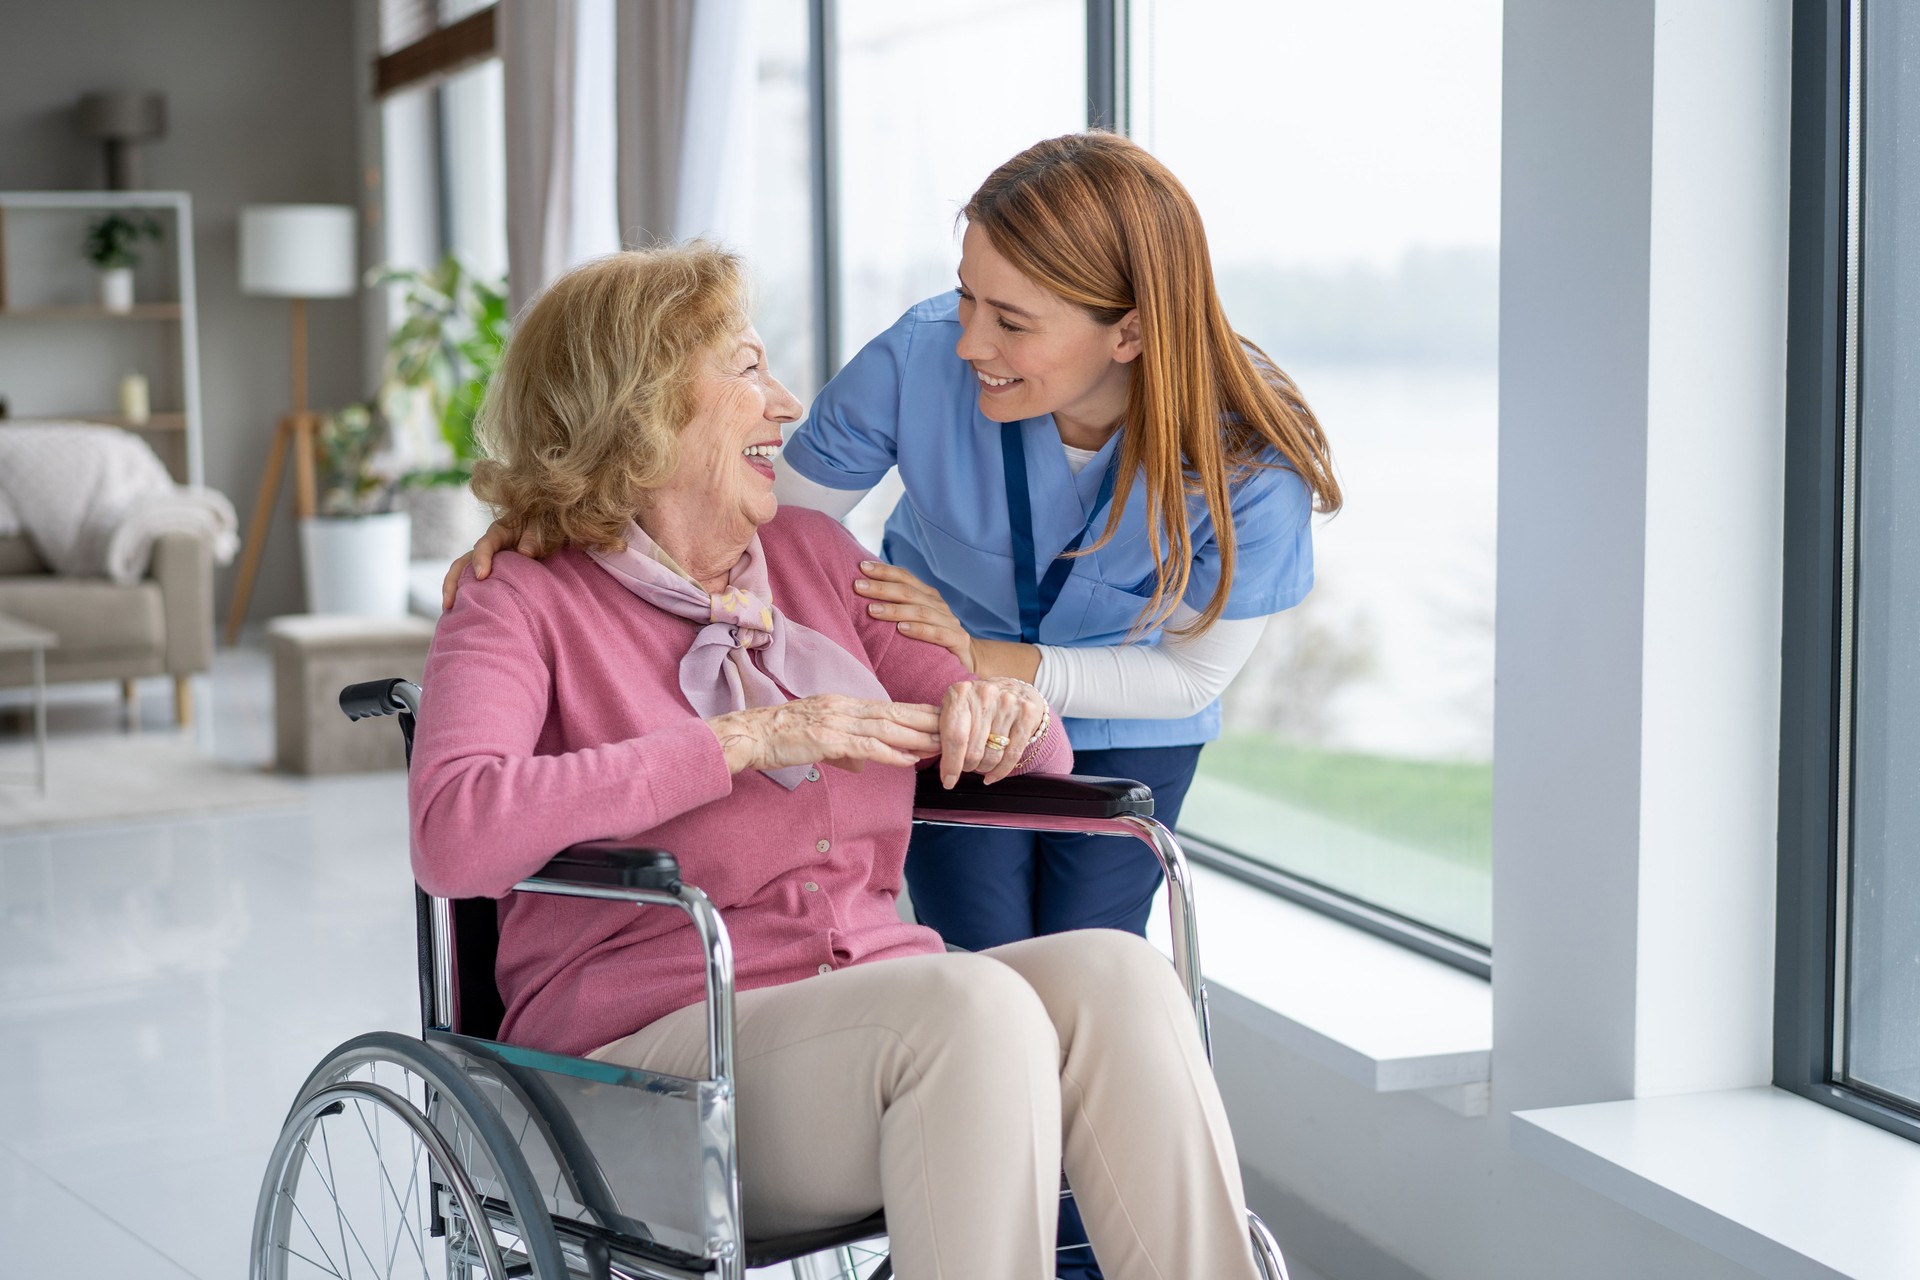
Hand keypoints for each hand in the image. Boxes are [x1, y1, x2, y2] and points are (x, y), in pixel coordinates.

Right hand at [441, 518, 537, 609]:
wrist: (545, 531)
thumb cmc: (542, 527)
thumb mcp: (540, 528)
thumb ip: (534, 538)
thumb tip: (525, 552)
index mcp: (499, 533)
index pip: (484, 545)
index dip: (481, 559)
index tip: (481, 576)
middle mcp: (487, 548)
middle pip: (463, 562)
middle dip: (453, 582)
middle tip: (450, 602)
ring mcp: (487, 562)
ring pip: (463, 575)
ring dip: (453, 591)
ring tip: (449, 611)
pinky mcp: (491, 573)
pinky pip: (473, 583)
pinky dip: (465, 595)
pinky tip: (462, 611)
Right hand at [707, 695, 941, 775]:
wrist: (751, 734)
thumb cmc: (780, 738)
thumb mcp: (818, 739)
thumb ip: (844, 749)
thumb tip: (862, 763)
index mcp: (842, 704)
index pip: (887, 707)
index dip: (916, 711)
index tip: (940, 715)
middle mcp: (844, 707)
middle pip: (894, 713)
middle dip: (926, 720)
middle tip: (955, 724)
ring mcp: (837, 721)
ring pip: (886, 727)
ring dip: (917, 736)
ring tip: (941, 743)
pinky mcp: (828, 738)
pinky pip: (866, 746)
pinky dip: (891, 752)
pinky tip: (909, 758)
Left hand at [854, 561, 978, 670]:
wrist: (968, 660)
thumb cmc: (932, 640)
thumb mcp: (915, 620)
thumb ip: (898, 607)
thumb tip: (864, 595)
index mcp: (928, 596)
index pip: (905, 577)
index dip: (884, 571)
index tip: (861, 567)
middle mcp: (938, 605)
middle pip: (909, 592)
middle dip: (882, 588)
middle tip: (858, 586)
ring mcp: (949, 622)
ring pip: (920, 611)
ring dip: (894, 609)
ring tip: (871, 610)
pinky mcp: (957, 641)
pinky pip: (937, 634)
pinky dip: (919, 630)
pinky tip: (901, 629)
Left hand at [937, 676, 1048, 786]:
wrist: (1014, 689)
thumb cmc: (978, 705)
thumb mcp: (957, 708)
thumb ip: (944, 729)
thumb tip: (935, 762)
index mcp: (961, 693)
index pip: (955, 736)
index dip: (951, 763)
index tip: (948, 780)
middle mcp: (986, 695)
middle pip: (973, 750)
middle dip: (967, 767)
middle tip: (966, 768)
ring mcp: (1008, 704)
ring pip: (992, 755)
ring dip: (983, 768)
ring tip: (980, 766)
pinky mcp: (1027, 715)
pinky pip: (1012, 755)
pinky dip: (1000, 771)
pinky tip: (992, 776)